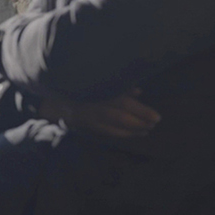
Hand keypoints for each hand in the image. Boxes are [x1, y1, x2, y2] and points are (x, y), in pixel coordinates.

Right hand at [40, 90, 159, 138]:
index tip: (157, 117)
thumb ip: (120, 86)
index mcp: (103, 93)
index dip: (143, 112)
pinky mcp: (87, 124)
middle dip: (140, 123)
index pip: (126, 105)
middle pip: (123, 118)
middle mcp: (97, 107)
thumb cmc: (84, 82)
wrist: (57, 92)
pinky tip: (131, 134)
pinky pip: (107, 132)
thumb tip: (139, 92)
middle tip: (154, 125)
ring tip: (146, 131)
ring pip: (115, 128)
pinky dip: (121, 134)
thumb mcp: (101, 79)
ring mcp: (91, 118)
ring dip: (133, 131)